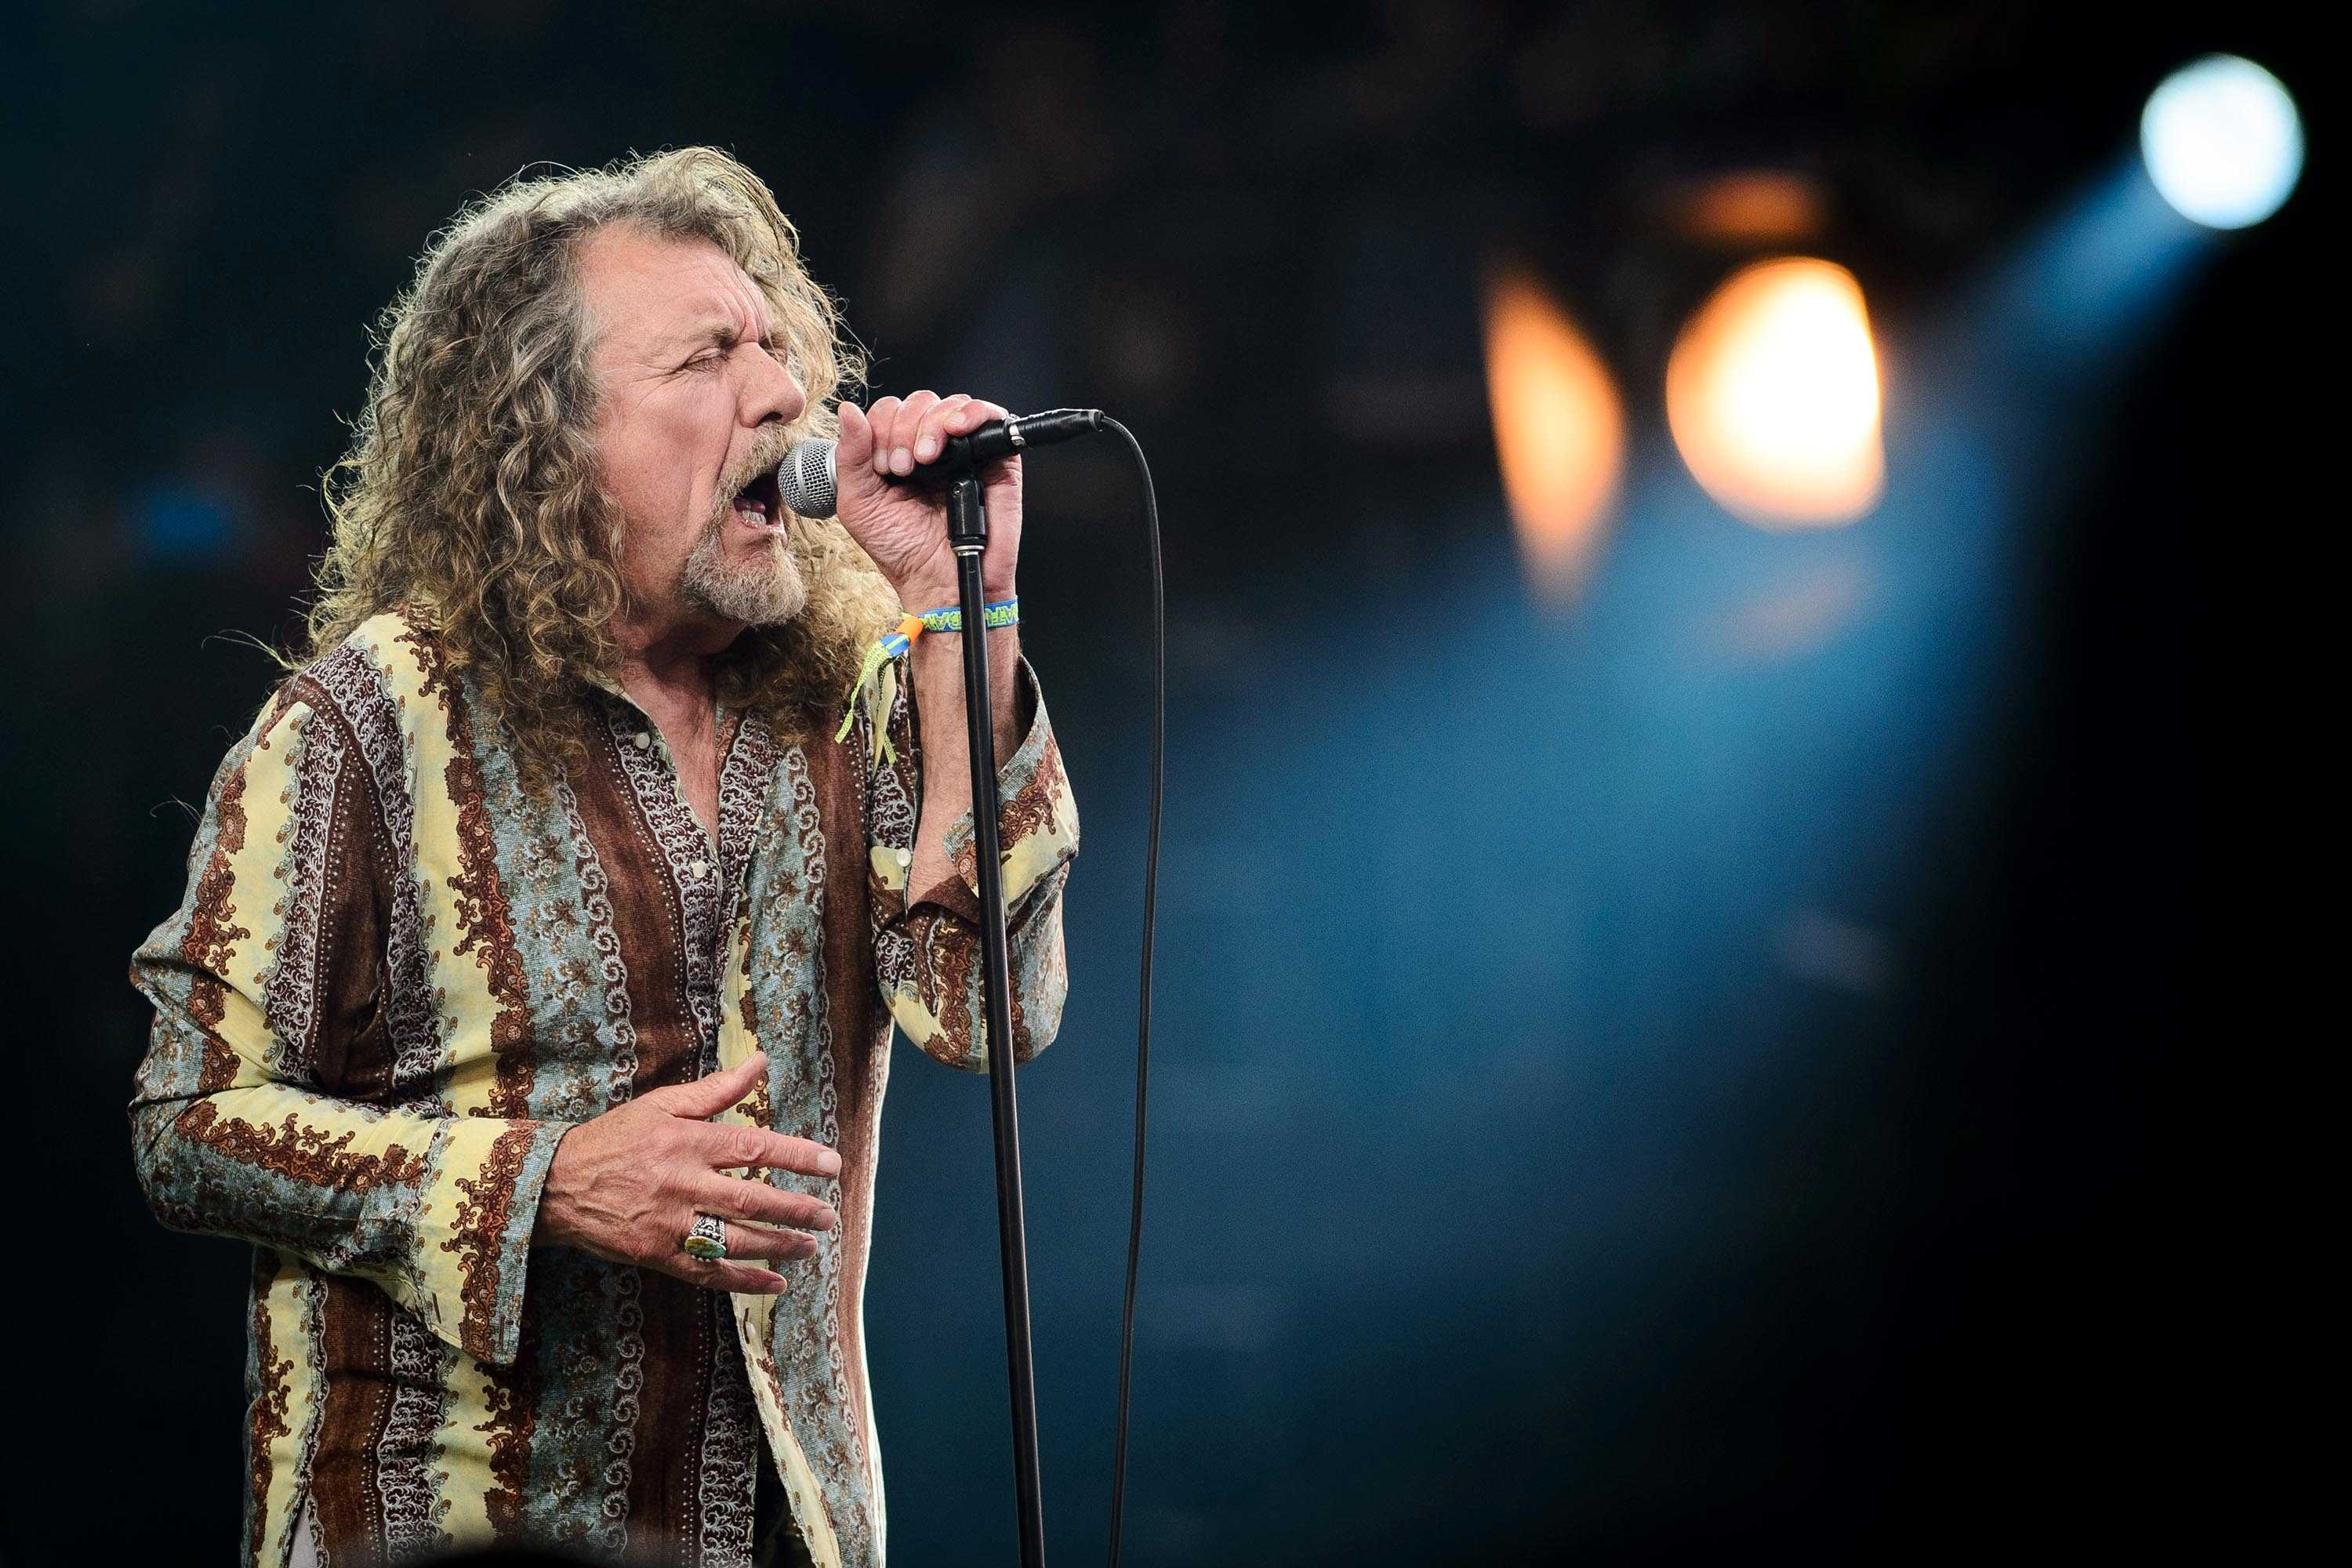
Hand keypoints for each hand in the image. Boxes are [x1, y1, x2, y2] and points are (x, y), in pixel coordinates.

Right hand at [535, 1051, 840, 1295]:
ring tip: (811, 1247)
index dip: (797, 1156)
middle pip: (753, 1201)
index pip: (755, 1148)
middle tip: (829, 1216)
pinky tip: (774, 1283)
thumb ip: (716, 1089)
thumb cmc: (614, 1138)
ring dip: (779, 1246)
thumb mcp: (662, 1104)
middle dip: (797, 1210)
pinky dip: (744, 1281)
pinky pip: (708, 1272)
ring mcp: (671, 1224)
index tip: (832, 1165)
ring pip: (736, 1240)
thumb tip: (760, 1062)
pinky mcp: (658, 1255)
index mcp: (689, 1142)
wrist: (555, 1184)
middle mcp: (685, 1184)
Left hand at [835, 392, 1021, 607]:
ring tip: (927, 459)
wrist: (940, 582)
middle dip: (904, 429)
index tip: (883, 468)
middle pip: (920, 402)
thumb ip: (850, 456)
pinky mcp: (998, 459)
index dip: (882, 429)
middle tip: (903, 469)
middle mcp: (932, 447)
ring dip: (933, 424)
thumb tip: (849, 410)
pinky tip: (956, 429)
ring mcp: (966, 451)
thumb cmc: (902, 551)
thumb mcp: (859, 503)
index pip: (889, 411)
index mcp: (898, 453)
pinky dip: (973, 413)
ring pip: (952, 404)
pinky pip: (992, 416)